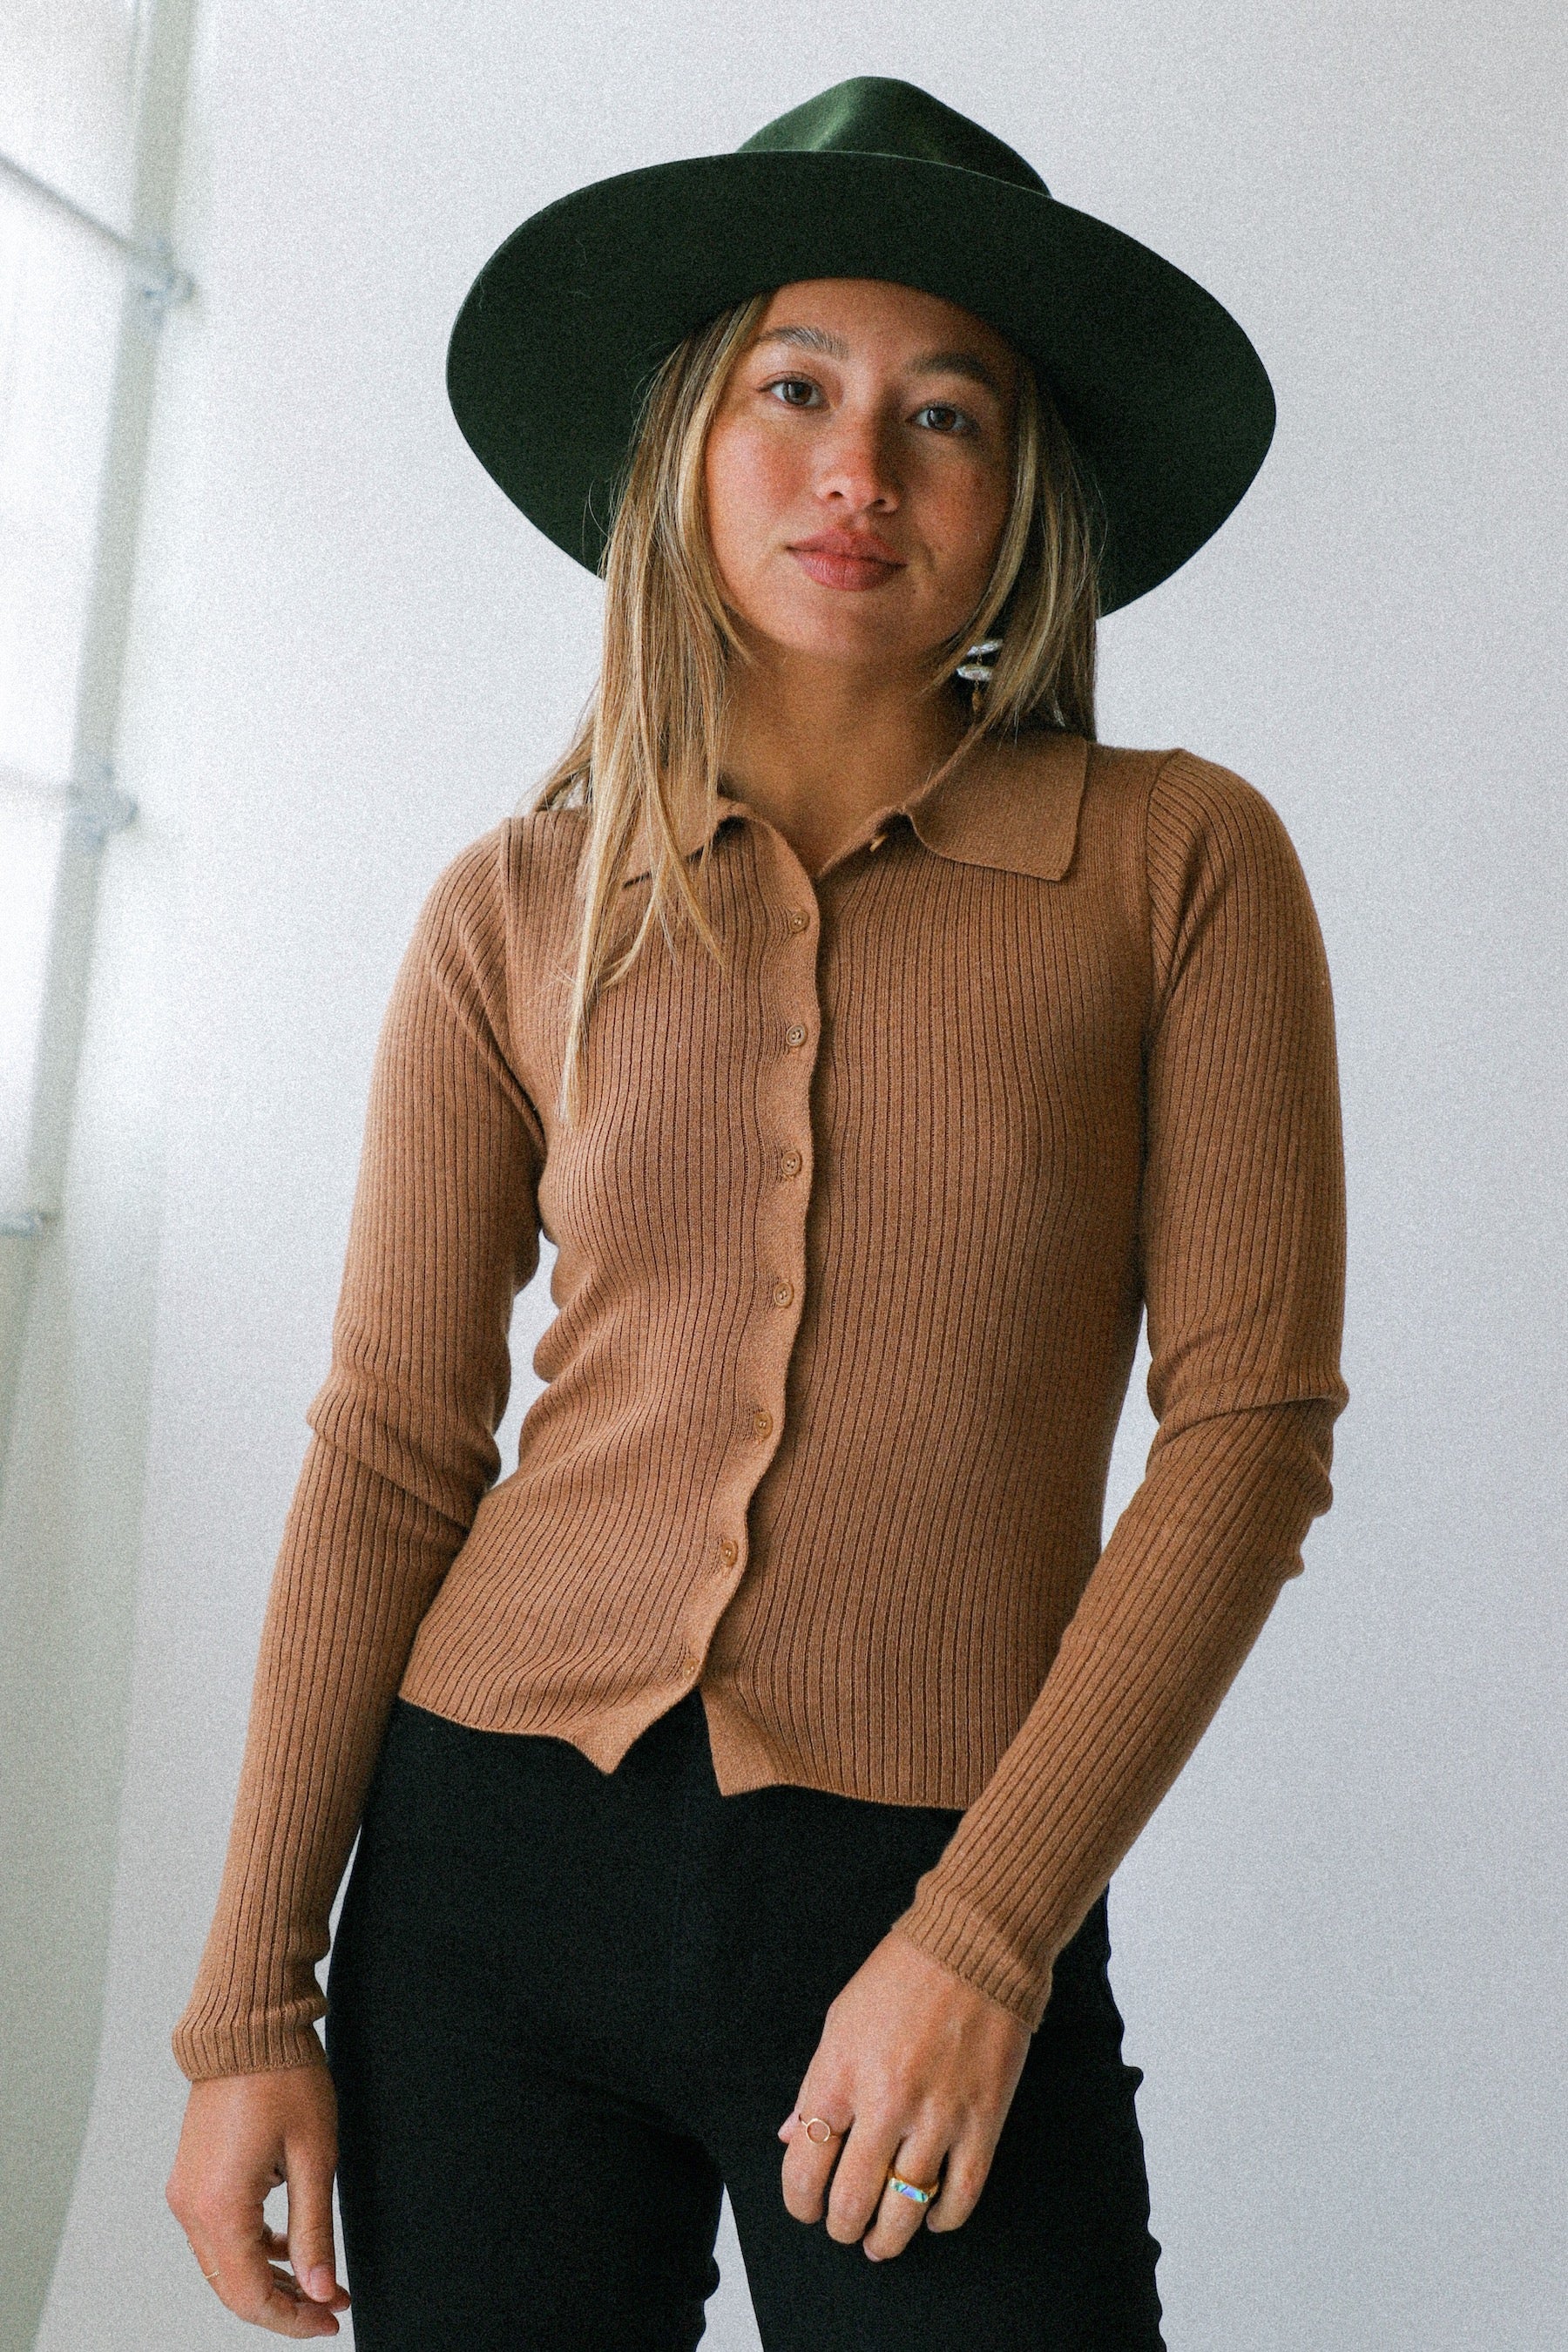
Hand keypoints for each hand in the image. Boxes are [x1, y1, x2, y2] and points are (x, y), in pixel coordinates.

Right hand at [166, 2059, 350, 2335]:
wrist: (248, 2022)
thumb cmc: (285, 2076)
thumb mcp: (314, 2156)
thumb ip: (313, 2230)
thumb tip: (320, 2290)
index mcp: (219, 2208)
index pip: (250, 2296)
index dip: (292, 2319)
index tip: (332, 2319)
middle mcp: (191, 2207)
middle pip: (233, 2287)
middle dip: (285, 2303)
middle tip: (333, 2304)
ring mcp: (186, 2191)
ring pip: (225, 2263)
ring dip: (271, 2277)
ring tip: (322, 2279)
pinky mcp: (191, 2177)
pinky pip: (219, 2232)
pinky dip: (254, 2247)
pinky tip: (291, 2244)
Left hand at [777, 1925, 1029, 2261]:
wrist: (975, 1948)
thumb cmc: (900, 1978)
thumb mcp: (840, 2021)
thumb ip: (816, 2085)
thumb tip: (794, 2136)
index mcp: (841, 2072)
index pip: (805, 2163)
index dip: (800, 2200)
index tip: (805, 2207)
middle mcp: (885, 2101)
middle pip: (852, 2199)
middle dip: (841, 2225)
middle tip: (843, 2227)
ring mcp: (937, 2115)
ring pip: (904, 2208)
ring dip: (886, 2237)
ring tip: (879, 2242)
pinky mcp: (983, 2121)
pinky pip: (960, 2194)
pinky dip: (942, 2218)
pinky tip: (930, 2217)